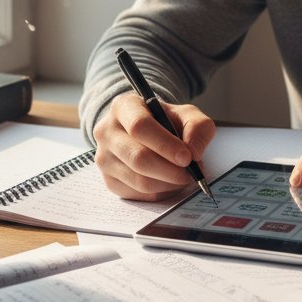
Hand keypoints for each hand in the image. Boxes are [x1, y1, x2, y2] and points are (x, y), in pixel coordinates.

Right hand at [93, 92, 215, 200]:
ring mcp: (104, 158)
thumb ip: (197, 127)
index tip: (187, 157)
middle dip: (170, 170)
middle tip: (192, 173)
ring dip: (169, 184)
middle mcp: (107, 131)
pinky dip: (161, 192)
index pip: (139, 126)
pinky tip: (171, 183)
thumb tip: (193, 153)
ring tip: (185, 176)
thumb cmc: (166, 121)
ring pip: (139, 180)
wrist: (147, 132)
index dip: (165, 144)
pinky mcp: (109, 181)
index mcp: (123, 107)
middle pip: (138, 157)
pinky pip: (138, 194)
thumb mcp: (186, 114)